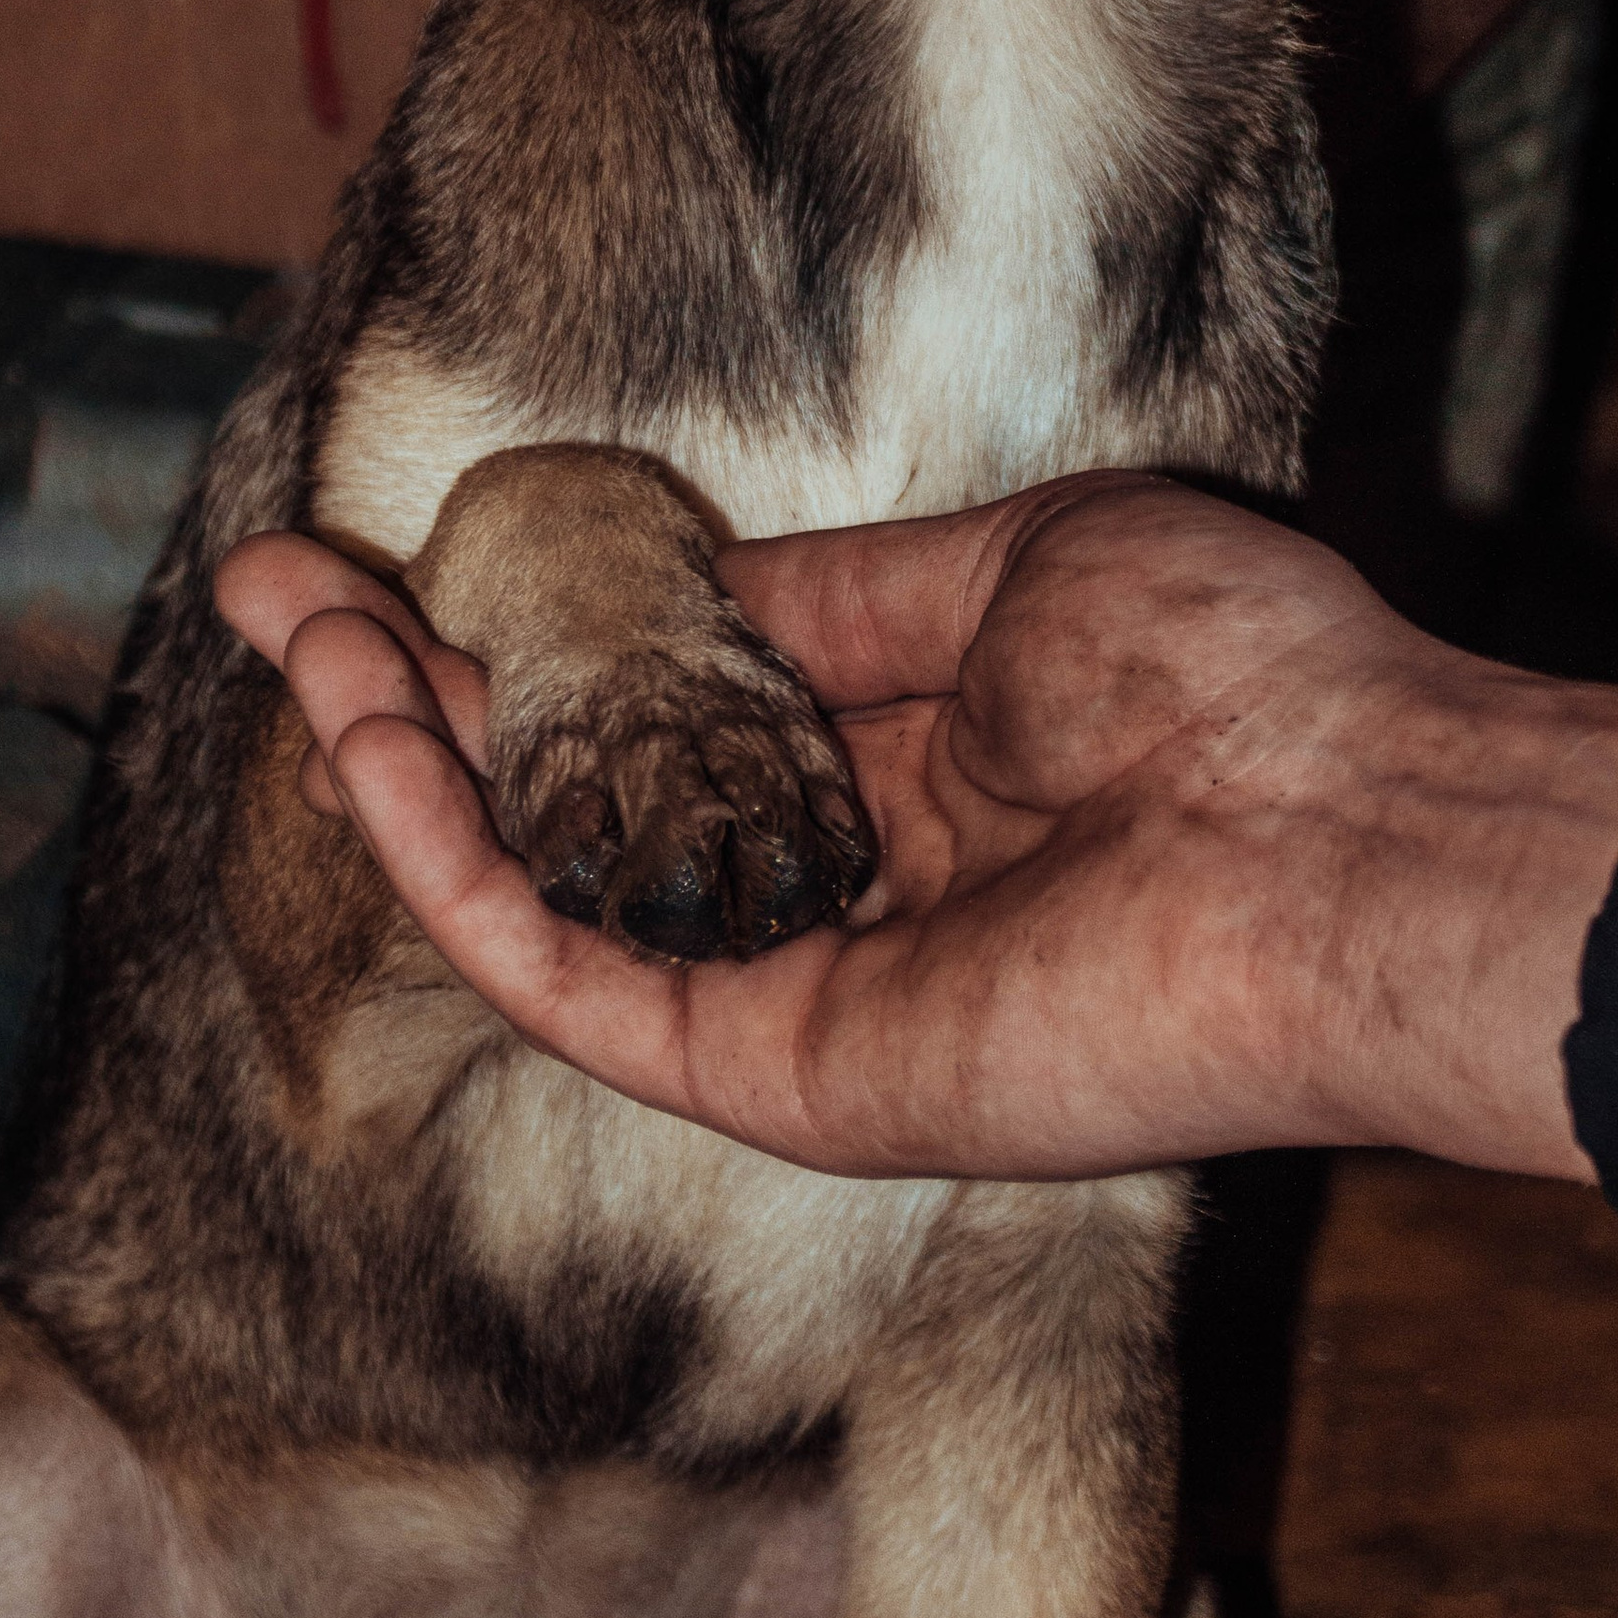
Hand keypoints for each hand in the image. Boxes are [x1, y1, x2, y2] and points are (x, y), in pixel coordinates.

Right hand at [216, 474, 1617, 1185]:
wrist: (1342, 836)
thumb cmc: (1229, 674)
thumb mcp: (1015, 560)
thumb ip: (836, 593)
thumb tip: (684, 575)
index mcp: (916, 745)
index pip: (673, 693)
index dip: (539, 622)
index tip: (412, 543)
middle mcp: (840, 871)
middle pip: (580, 794)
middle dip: (419, 695)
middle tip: (275, 594)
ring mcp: (800, 981)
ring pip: (550, 891)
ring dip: (404, 771)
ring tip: (293, 647)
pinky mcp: (777, 1074)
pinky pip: (577, 978)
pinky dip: (462, 875)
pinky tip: (374, 758)